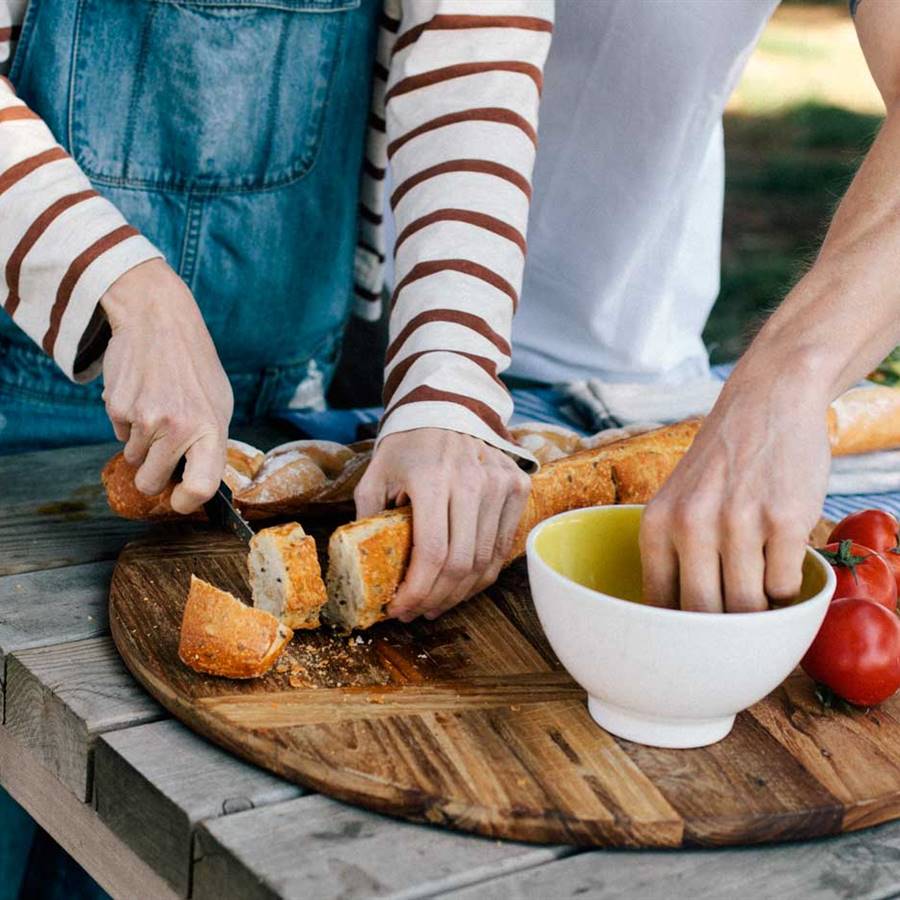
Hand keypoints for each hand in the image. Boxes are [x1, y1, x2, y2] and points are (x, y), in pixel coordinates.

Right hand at [100, 259, 232, 513]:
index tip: (179, 499)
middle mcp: (179, 428)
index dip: (186, 502)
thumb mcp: (218, 403)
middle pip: (152, 483)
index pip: (201, 487)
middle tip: (163, 449)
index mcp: (211, 428)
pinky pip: (119, 435)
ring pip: (133, 460)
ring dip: (142, 443)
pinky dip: (127, 423)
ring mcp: (146, 419)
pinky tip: (141, 395)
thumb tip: (199, 483)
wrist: (159, 319)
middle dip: (153, 475)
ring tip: (158, 407)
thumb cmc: (194, 365)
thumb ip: (210, 443)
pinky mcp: (118, 408)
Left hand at [354, 428, 530, 620]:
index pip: (432, 552)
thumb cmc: (409, 444)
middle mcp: (472, 482)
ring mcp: (500, 484)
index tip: (398, 608)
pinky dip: (483, 573)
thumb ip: (368, 517)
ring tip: (436, 604)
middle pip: (461, 564)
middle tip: (415, 612)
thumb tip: (361, 565)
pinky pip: (502, 546)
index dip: (416, 590)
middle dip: (435, 599)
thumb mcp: (377, 474)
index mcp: (432, 478)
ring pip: (485, 561)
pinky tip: (461, 584)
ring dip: (460, 593)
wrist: (449, 406)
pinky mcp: (517, 487)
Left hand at [639, 382, 830, 612]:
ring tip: (758, 583)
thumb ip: (673, 556)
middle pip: (705, 615)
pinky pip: (784, 586)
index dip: (679, 634)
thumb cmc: (722, 462)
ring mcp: (739, 523)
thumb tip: (679, 628)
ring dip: (758, 608)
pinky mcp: (784, 521)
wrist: (767, 403)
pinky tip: (780, 559)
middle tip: (733, 630)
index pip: (660, 606)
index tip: (693, 644)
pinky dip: (785, 586)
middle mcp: (691, 524)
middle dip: (722, 631)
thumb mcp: (678, 501)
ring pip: (748, 606)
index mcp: (656, 524)